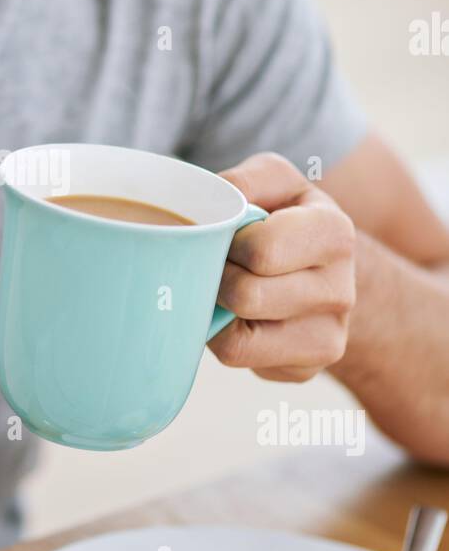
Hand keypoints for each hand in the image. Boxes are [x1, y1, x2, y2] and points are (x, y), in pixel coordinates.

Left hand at [209, 152, 356, 382]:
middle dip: (217, 277)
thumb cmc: (285, 217)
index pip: (262, 251)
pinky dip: (224, 337)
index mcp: (335, 233)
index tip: (228, 235)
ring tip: (224, 288)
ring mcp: (328, 338)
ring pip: (239, 341)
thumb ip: (245, 180)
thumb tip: (210, 205)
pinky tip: (236, 315)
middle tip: (219, 264)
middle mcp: (341, 291)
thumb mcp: (274, 181)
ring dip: (216, 311)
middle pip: (247, 297)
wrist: (324, 269)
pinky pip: (241, 360)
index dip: (229, 242)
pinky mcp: (305, 369)